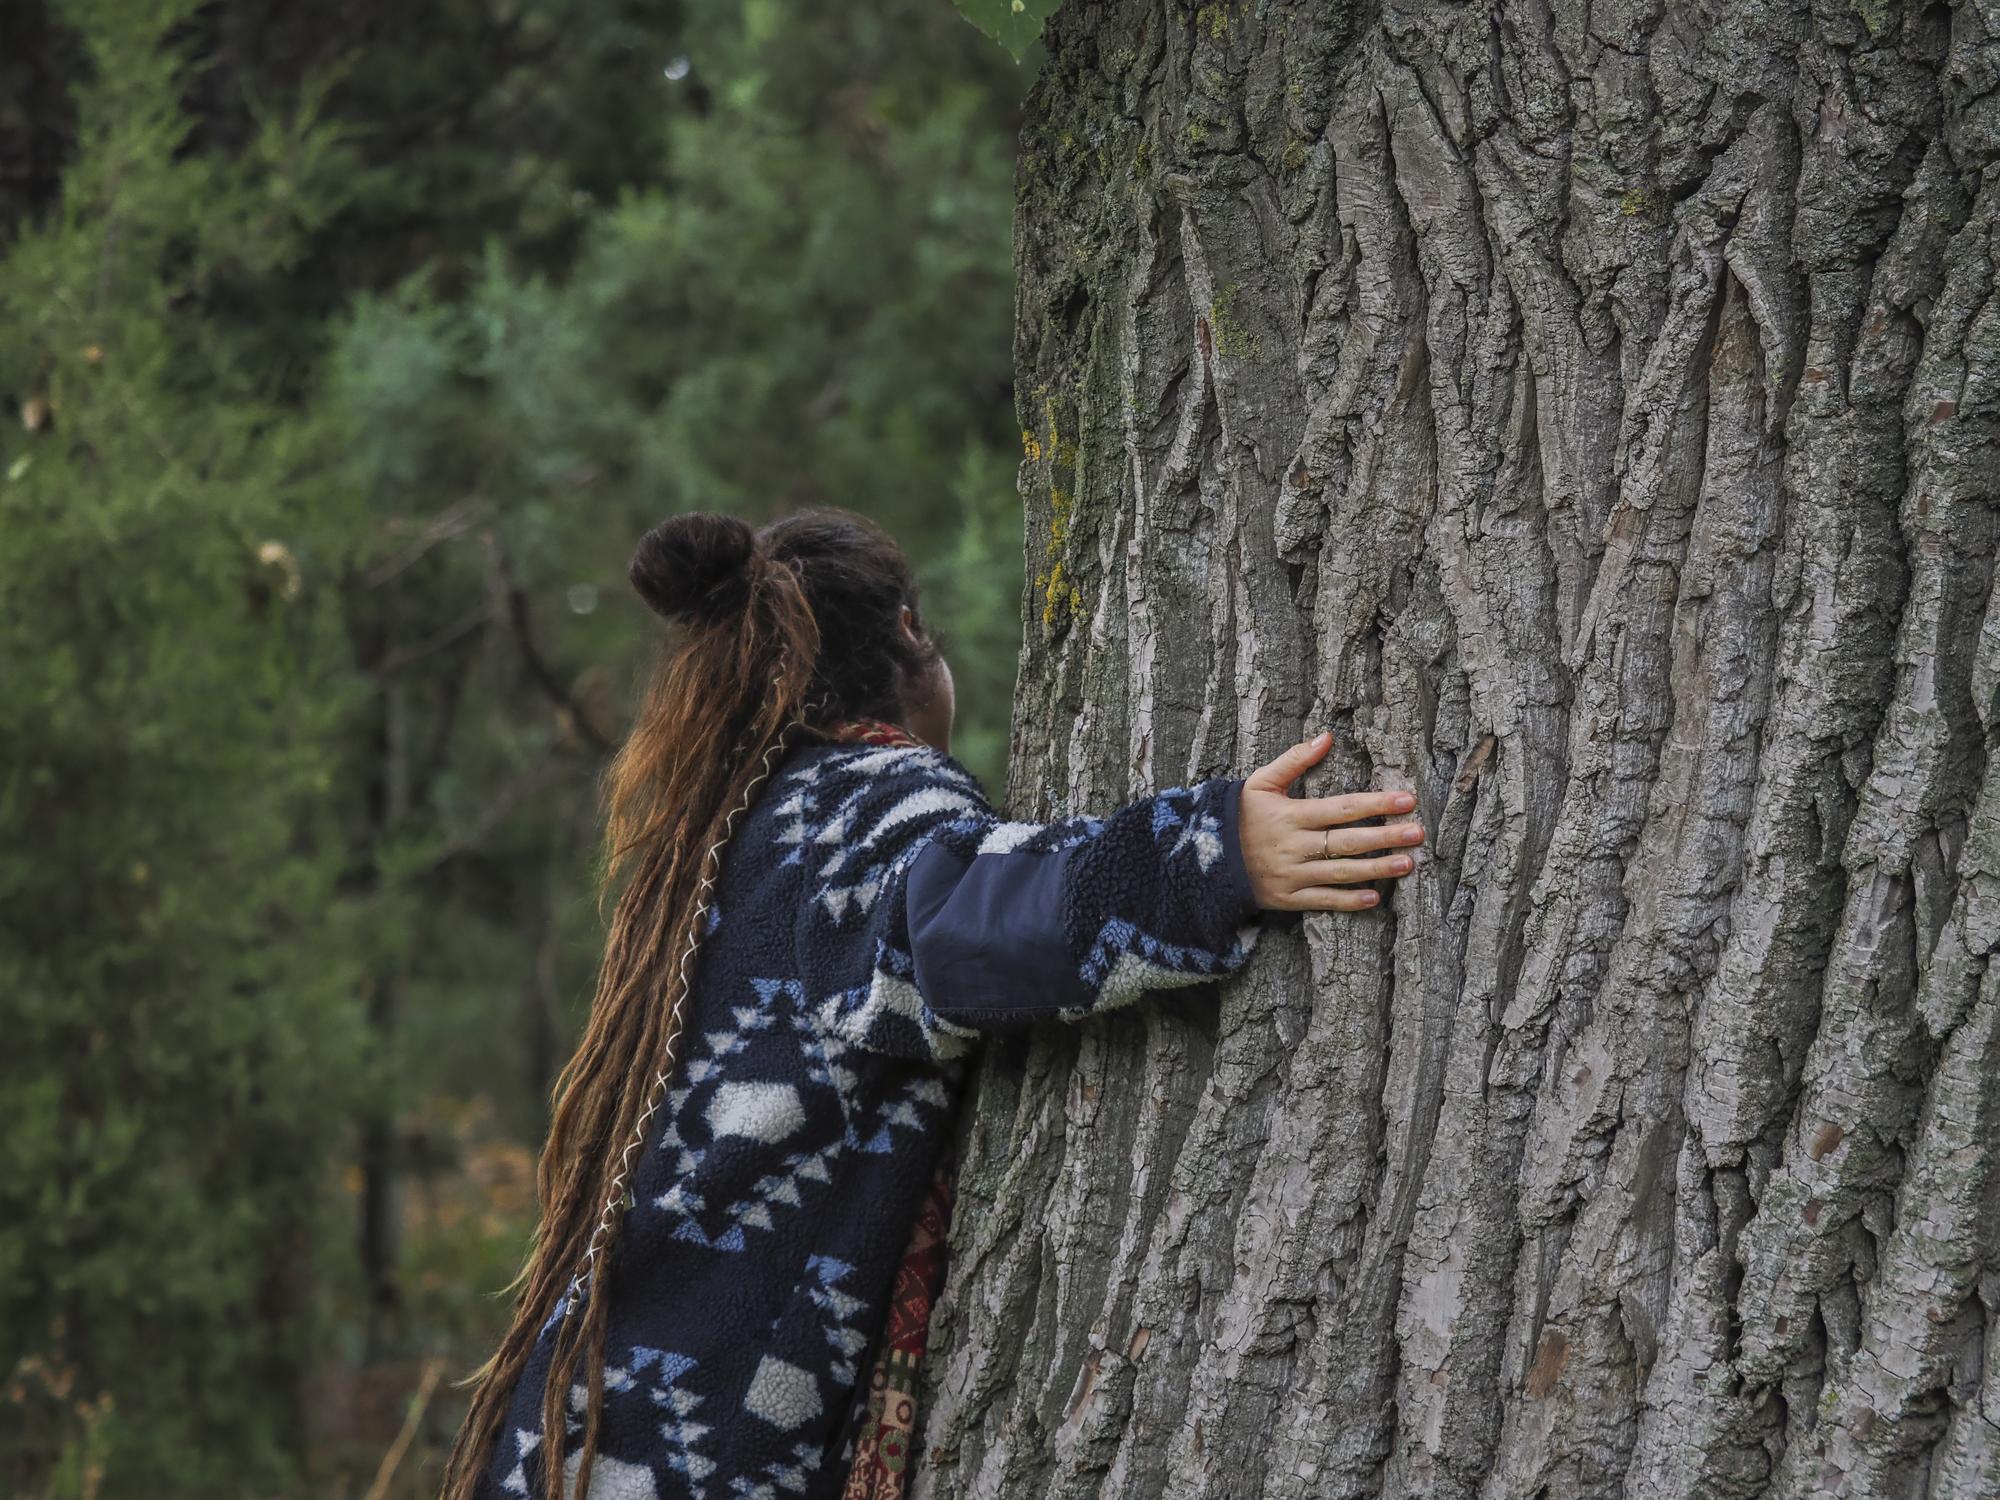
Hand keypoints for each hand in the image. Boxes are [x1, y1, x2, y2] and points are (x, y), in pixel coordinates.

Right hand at [1238, 731, 1424, 910]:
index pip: (1342, 808)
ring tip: (1408, 864)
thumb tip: (1327, 736)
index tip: (1406, 799)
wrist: (1204, 858)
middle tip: (1418, 833)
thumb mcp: (1260, 782)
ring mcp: (1292, 875)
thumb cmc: (1239, 815)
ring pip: (1342, 872)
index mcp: (1291, 815)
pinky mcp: (1288, 898)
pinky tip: (1374, 898)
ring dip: (1377, 869)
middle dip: (1386, 837)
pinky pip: (1323, 900)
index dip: (1376, 803)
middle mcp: (1295, 846)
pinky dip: (1348, 901)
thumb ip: (1294, 760)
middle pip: (1349, 841)